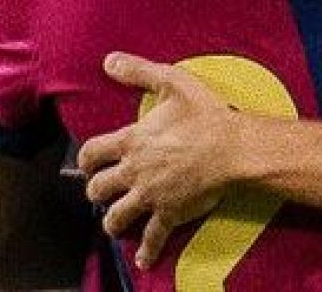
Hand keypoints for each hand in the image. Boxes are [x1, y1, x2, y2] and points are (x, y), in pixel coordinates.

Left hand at [77, 53, 237, 269]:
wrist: (234, 147)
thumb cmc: (206, 114)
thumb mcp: (173, 82)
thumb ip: (139, 71)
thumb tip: (109, 61)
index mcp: (131, 141)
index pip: (92, 153)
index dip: (87, 158)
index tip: (90, 161)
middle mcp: (134, 171)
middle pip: (98, 189)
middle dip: (96, 191)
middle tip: (101, 190)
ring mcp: (151, 195)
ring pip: (116, 217)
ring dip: (112, 221)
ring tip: (114, 222)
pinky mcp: (170, 212)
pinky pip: (153, 237)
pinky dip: (147, 251)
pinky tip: (142, 261)